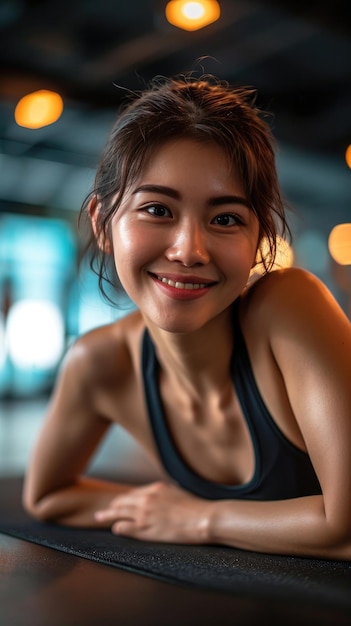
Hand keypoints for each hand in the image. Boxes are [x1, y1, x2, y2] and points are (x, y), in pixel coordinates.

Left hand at [94, 481, 210, 543]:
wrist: (202, 518)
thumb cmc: (195, 507)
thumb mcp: (177, 491)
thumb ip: (165, 492)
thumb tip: (161, 491)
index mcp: (155, 488)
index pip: (133, 493)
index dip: (124, 499)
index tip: (118, 503)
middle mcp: (146, 499)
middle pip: (122, 501)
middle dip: (112, 506)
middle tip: (103, 511)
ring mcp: (144, 514)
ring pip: (119, 512)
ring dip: (108, 515)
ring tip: (99, 517)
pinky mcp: (145, 529)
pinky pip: (124, 527)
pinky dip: (118, 527)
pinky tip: (115, 529)